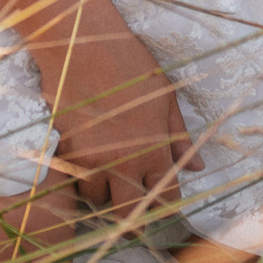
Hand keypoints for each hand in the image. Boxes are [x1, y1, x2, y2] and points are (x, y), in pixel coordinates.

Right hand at [44, 31, 193, 212]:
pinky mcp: (64, 152)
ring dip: (103, 192)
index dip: (166, 207)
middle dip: (132, 217)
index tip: (163, 207)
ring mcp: (90, 159)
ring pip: (96, 198)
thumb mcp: (165, 95)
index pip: (164, 198)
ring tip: (108, 171)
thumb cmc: (129, 62)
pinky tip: (87, 160)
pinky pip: (73, 181)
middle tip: (132, 212)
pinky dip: (80, 177)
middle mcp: (121, 161)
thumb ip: (179, 137)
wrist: (81, 44)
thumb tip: (198, 166)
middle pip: (128, 213)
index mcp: (153, 148)